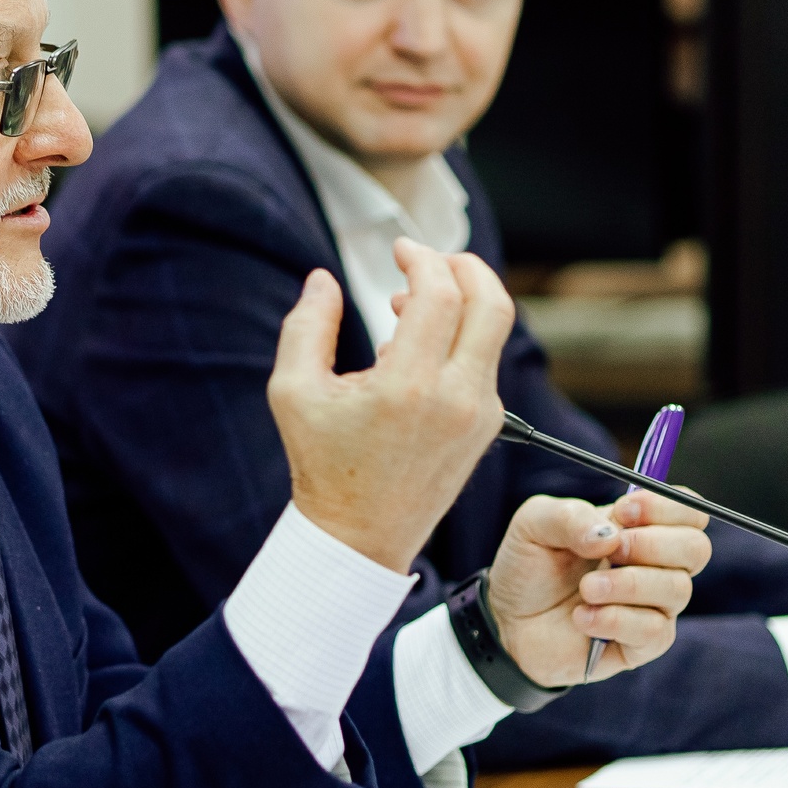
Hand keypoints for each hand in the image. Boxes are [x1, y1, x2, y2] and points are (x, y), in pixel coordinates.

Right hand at [269, 240, 513, 572]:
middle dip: (464, 266)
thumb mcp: (293, 392)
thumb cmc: (322, 466)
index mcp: (407, 388)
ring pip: (494, 330)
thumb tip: (323, 278)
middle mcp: (455, 399)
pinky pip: (484, 361)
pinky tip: (414, 349)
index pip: (440, 295)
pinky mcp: (487, 426)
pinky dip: (459, 337)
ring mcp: (479, 414)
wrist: (359, 537)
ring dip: (460, 301)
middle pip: (492, 303)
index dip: (422, 258)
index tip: (400, 250)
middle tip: (429, 258)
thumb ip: (306, 326)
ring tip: (408, 305)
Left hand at [487, 491, 710, 685]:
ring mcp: (652, 607)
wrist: (506, 621)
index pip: (688, 511)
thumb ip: (570, 516)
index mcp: (637, 529)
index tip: (623, 512)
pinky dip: (615, 620)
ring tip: (585, 590)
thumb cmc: (528, 569)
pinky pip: (654, 631)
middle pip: (696, 548)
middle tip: (609, 552)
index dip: (666, 506)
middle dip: (651, 545)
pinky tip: (582, 618)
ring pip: (677, 590)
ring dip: (626, 585)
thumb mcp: (534, 525)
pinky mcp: (641, 645)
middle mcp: (655, 566)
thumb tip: (610, 535)